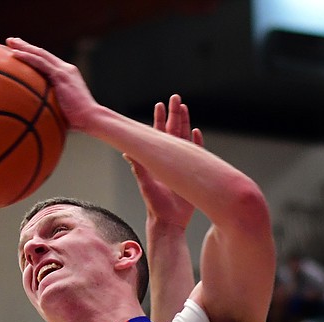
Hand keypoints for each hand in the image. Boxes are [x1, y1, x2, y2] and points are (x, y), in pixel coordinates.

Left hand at [5, 37, 98, 131]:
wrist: (91, 118)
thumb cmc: (77, 121)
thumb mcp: (60, 110)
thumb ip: (49, 106)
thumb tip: (33, 115)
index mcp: (65, 75)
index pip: (46, 61)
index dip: (32, 54)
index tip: (18, 51)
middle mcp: (65, 69)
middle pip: (42, 53)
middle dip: (25, 46)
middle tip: (11, 40)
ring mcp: (64, 71)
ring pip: (40, 54)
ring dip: (24, 47)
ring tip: (10, 42)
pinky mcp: (61, 75)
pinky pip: (41, 63)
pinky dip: (28, 57)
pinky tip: (16, 54)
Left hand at [128, 95, 202, 229]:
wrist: (169, 221)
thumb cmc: (155, 204)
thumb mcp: (145, 182)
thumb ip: (139, 166)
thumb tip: (126, 151)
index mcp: (157, 159)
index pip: (159, 133)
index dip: (159, 118)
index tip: (160, 104)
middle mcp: (169, 159)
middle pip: (173, 131)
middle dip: (174, 114)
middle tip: (176, 98)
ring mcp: (181, 164)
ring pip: (184, 138)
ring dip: (185, 123)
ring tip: (185, 107)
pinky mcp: (193, 172)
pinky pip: (197, 153)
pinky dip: (197, 142)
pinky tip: (197, 131)